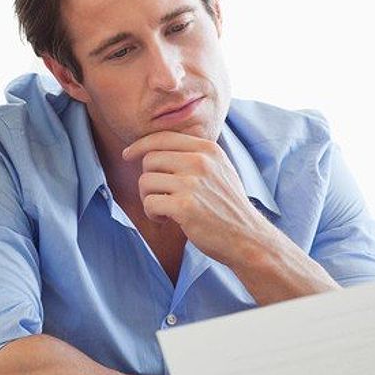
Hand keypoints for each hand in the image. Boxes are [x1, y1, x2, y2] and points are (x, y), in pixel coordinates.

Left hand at [122, 132, 274, 265]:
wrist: (247, 237)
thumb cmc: (228, 206)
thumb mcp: (220, 169)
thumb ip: (194, 154)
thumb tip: (156, 147)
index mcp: (208, 149)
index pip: (162, 138)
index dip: (140, 145)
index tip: (128, 155)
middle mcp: (200, 162)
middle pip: (150, 160)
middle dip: (148, 179)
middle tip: (160, 196)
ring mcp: (193, 184)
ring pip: (146, 182)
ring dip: (149, 199)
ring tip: (166, 210)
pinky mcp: (185, 207)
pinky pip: (150, 203)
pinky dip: (153, 214)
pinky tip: (168, 220)